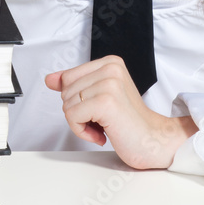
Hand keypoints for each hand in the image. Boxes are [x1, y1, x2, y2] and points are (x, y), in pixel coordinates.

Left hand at [44, 55, 197, 169]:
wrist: (153, 142)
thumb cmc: (128, 123)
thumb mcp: (99, 97)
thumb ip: (75, 85)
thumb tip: (50, 79)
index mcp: (110, 62)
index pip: (68, 77)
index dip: (77, 99)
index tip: (99, 109)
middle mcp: (111, 68)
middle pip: (65, 91)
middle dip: (79, 111)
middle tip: (104, 120)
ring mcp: (109, 84)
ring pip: (67, 104)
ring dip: (81, 123)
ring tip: (105, 126)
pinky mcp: (106, 102)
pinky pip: (72, 117)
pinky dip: (83, 131)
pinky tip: (103, 134)